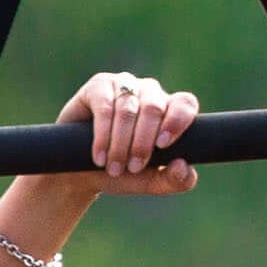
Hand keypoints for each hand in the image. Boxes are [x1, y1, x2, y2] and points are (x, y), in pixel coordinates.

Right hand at [39, 70, 204, 198]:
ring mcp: (125, 85)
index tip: (162, 145)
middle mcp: (150, 92)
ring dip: (120, 144)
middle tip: (132, 168)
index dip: (177, 121)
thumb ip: (175, 180)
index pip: (185, 104)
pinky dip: (103, 135)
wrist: (81, 173)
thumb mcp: (151, 181)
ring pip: (128, 110)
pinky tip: (100, 156)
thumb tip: (184, 167)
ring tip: (113, 168)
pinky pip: (105, 107)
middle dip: (142, 142)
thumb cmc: (123, 173)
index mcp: (170, 110)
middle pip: (154, 108)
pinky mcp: (98, 86)